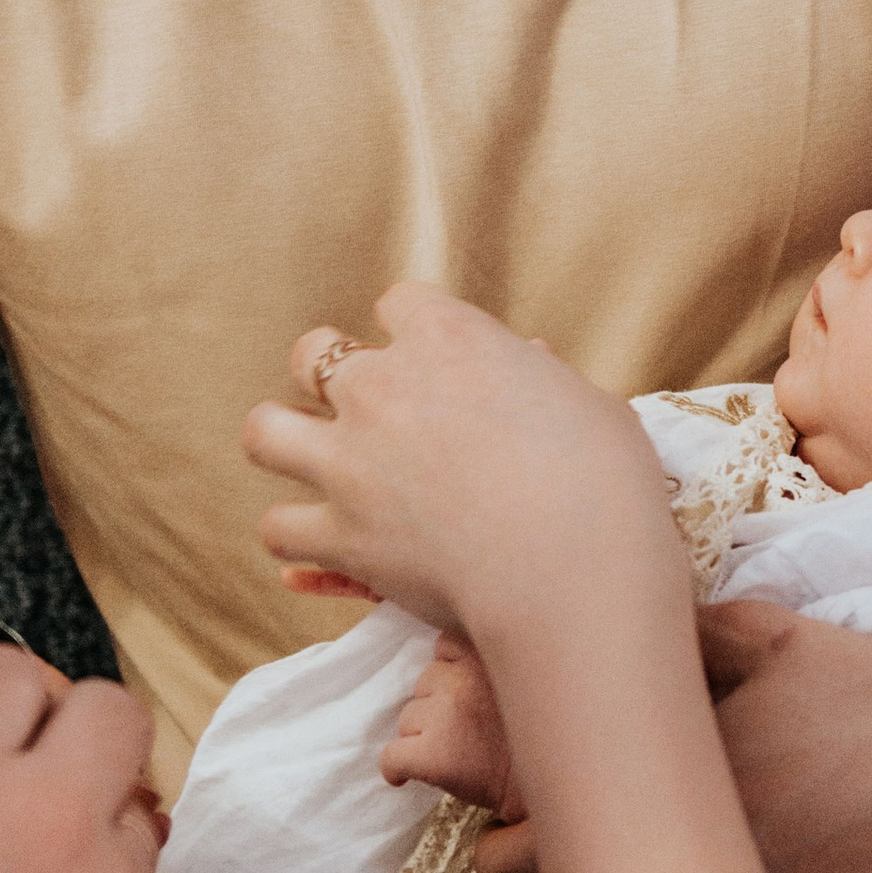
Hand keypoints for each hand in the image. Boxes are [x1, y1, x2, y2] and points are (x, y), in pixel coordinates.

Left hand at [245, 286, 682, 644]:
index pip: (399, 303)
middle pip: (313, 352)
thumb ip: (542, 381)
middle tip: (359, 410)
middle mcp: (383, 387)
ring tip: (310, 463)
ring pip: (266, 431)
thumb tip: (529, 365)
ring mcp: (351, 461)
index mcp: (450, 339)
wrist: (575, 570)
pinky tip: (321, 543)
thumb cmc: (605, 484)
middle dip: (329, 374)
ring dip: (284, 443)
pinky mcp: (340, 534)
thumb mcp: (590, 406)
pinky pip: (278, 528)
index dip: (411, 332)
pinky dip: (296, 537)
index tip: (429, 360)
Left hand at [383, 632, 518, 813]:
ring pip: (408, 719)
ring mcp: (443, 716)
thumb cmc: (535, 740)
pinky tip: (406, 778)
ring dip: (423, 735)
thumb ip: (488, 668)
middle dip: (437, 705)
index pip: (446, 646)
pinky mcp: (431, 754)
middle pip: (424, 684)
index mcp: (485, 658)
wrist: (544, 786)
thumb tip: (445, 670)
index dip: (450, 671)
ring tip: (455, 754)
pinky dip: (396, 769)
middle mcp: (461, 680)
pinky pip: (392, 757)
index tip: (463, 693)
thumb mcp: (521, 683)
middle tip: (465, 730)